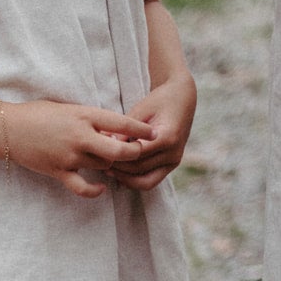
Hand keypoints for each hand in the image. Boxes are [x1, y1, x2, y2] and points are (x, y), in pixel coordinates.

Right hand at [5, 100, 156, 198]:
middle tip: (141, 154)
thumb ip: (89, 119)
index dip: (140, 130)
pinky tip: (101, 188)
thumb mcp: (69, 109)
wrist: (9, 129)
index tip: (152, 133)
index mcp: (84, 115)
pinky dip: (94, 190)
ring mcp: (69, 156)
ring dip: (111, 166)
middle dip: (134, 153)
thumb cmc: (38, 114)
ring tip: (116, 164)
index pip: (121, 123)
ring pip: (103, 165)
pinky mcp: (58, 171)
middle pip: (118, 150)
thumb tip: (110, 128)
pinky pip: (82, 186)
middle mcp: (80, 136)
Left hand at [108, 73, 196, 190]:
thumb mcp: (140, 111)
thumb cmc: (158, 101)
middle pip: (139, 169)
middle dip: (118, 168)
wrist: (182, 99)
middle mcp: (174, 153)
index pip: (136, 154)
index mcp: (167, 137)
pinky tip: (118, 174)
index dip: (116, 155)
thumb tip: (106, 147)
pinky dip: (134, 181)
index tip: (99, 152)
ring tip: (107, 170)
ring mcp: (174, 161)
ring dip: (124, 178)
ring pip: (144, 181)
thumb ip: (125, 131)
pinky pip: (150, 181)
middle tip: (99, 163)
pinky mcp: (171, 165)